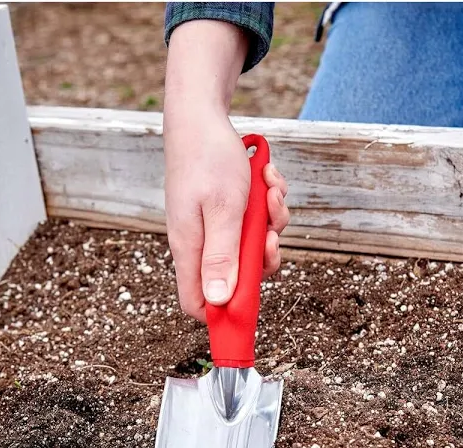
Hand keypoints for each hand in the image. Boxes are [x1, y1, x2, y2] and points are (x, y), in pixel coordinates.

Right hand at [163, 19, 289, 322]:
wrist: (202, 118)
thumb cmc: (208, 160)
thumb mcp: (224, 211)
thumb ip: (223, 257)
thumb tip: (218, 304)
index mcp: (191, 249)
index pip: (198, 303)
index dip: (224, 314)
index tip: (253, 304)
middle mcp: (201, 243)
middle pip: (238, 277)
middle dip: (264, 256)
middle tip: (270, 232)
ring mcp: (215, 226)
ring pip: (254, 246)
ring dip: (271, 221)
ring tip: (269, 190)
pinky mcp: (227, 211)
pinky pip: (257, 220)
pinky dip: (268, 202)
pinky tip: (266, 177)